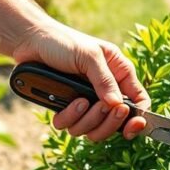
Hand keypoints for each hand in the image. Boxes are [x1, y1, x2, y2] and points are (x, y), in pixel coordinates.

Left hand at [11, 22, 149, 141]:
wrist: (30, 41)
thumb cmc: (63, 41)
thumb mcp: (89, 56)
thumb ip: (105, 80)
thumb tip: (117, 105)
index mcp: (119, 73)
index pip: (139, 101)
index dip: (138, 118)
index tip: (130, 128)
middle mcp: (106, 89)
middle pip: (118, 121)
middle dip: (108, 121)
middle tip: (99, 107)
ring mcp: (87, 101)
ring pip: (94, 128)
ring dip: (86, 121)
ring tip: (78, 102)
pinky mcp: (68, 107)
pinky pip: (72, 126)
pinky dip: (68, 119)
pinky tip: (65, 104)